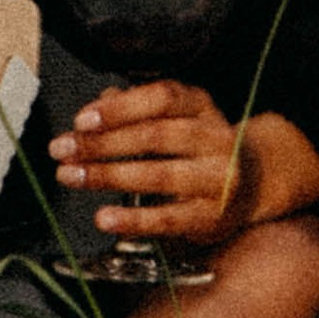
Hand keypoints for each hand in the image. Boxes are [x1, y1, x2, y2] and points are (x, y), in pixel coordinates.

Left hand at [52, 86, 318, 249]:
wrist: (257, 182)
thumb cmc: (201, 146)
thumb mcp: (178, 116)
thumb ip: (137, 108)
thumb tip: (99, 104)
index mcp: (203, 106)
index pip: (163, 98)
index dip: (121, 108)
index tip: (82, 119)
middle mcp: (216, 139)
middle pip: (155, 136)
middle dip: (101, 143)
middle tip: (61, 149)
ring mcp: (217, 179)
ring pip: (159, 175)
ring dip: (108, 176)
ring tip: (71, 176)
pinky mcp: (211, 216)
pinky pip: (168, 218)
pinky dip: (133, 219)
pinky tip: (103, 217)